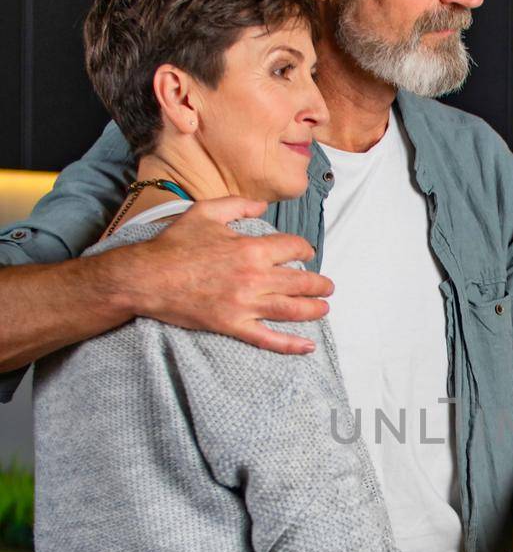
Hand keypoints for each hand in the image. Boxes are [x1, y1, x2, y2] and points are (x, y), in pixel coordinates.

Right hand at [128, 195, 333, 354]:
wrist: (147, 277)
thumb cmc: (174, 244)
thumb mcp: (206, 212)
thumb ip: (238, 205)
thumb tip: (262, 205)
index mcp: (251, 249)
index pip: (293, 249)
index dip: (304, 250)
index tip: (306, 254)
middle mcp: (254, 277)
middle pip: (300, 282)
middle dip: (319, 284)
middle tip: (327, 286)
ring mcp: (245, 304)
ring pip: (291, 310)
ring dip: (314, 309)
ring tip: (325, 308)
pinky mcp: (234, 325)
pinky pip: (268, 338)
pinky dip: (291, 345)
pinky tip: (308, 347)